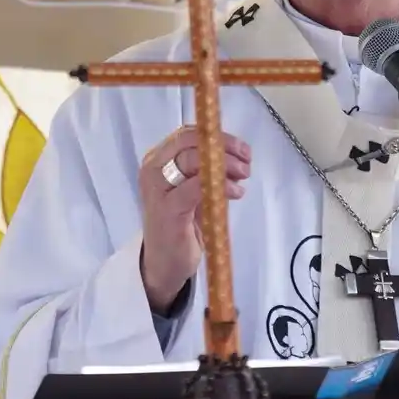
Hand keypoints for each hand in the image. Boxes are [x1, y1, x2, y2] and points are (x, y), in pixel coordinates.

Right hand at [136, 126, 251, 314]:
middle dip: (223, 148)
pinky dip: (221, 186)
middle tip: (246, 162)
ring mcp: (157, 189)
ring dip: (225, 165)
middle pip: (190, 142)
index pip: (187, 134)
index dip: (217, 137)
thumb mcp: (192, 190)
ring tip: (243, 176)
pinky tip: (236, 192)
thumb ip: (206, 171)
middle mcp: (152, 169)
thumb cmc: (180, 224)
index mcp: (157, 160)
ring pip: (193, 161)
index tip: (241, 149)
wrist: (163, 263)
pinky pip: (197, 188)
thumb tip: (236, 157)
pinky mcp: (167, 210)